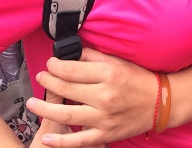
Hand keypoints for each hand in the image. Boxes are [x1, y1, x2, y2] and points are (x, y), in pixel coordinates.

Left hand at [26, 48, 157, 146]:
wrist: (159, 103)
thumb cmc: (139, 79)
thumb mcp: (118, 62)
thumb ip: (95, 56)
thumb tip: (73, 53)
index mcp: (108, 74)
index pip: (73, 70)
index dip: (56, 66)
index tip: (50, 63)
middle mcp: (105, 96)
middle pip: (67, 89)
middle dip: (49, 82)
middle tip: (40, 76)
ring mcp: (104, 118)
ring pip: (67, 114)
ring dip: (45, 108)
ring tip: (32, 103)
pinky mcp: (105, 134)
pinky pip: (79, 140)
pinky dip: (61, 142)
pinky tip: (46, 137)